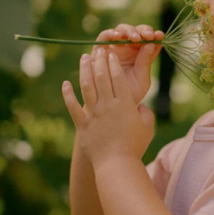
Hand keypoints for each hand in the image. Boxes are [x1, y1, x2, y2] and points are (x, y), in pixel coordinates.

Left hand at [62, 49, 154, 166]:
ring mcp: (93, 114)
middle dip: (100, 60)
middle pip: (101, 77)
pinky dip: (68, 94)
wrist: (116, 165)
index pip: (118, 77)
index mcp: (124, 104)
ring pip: (86, 86)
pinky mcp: (82, 124)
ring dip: (84, 70)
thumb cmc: (135, 147)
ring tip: (83, 58)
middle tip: (98, 49)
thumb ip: (145, 112)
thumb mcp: (148, 127)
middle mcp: (107, 105)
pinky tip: (65, 83)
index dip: (114, 63)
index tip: (112, 53)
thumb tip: (140, 107)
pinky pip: (72, 106)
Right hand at [91, 24, 163, 104]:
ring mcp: (114, 48)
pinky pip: (103, 37)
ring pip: (120, 31)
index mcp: (140, 55)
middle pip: (135, 32)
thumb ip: (146, 62)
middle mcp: (127, 49)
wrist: (113, 107)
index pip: (148, 40)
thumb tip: (152, 44)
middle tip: (148, 36)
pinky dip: (110, 34)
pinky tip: (118, 36)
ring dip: (128, 31)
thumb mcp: (142, 79)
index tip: (160, 36)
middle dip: (142, 31)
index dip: (154, 35)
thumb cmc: (129, 94)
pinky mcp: (100, 50)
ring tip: (134, 38)